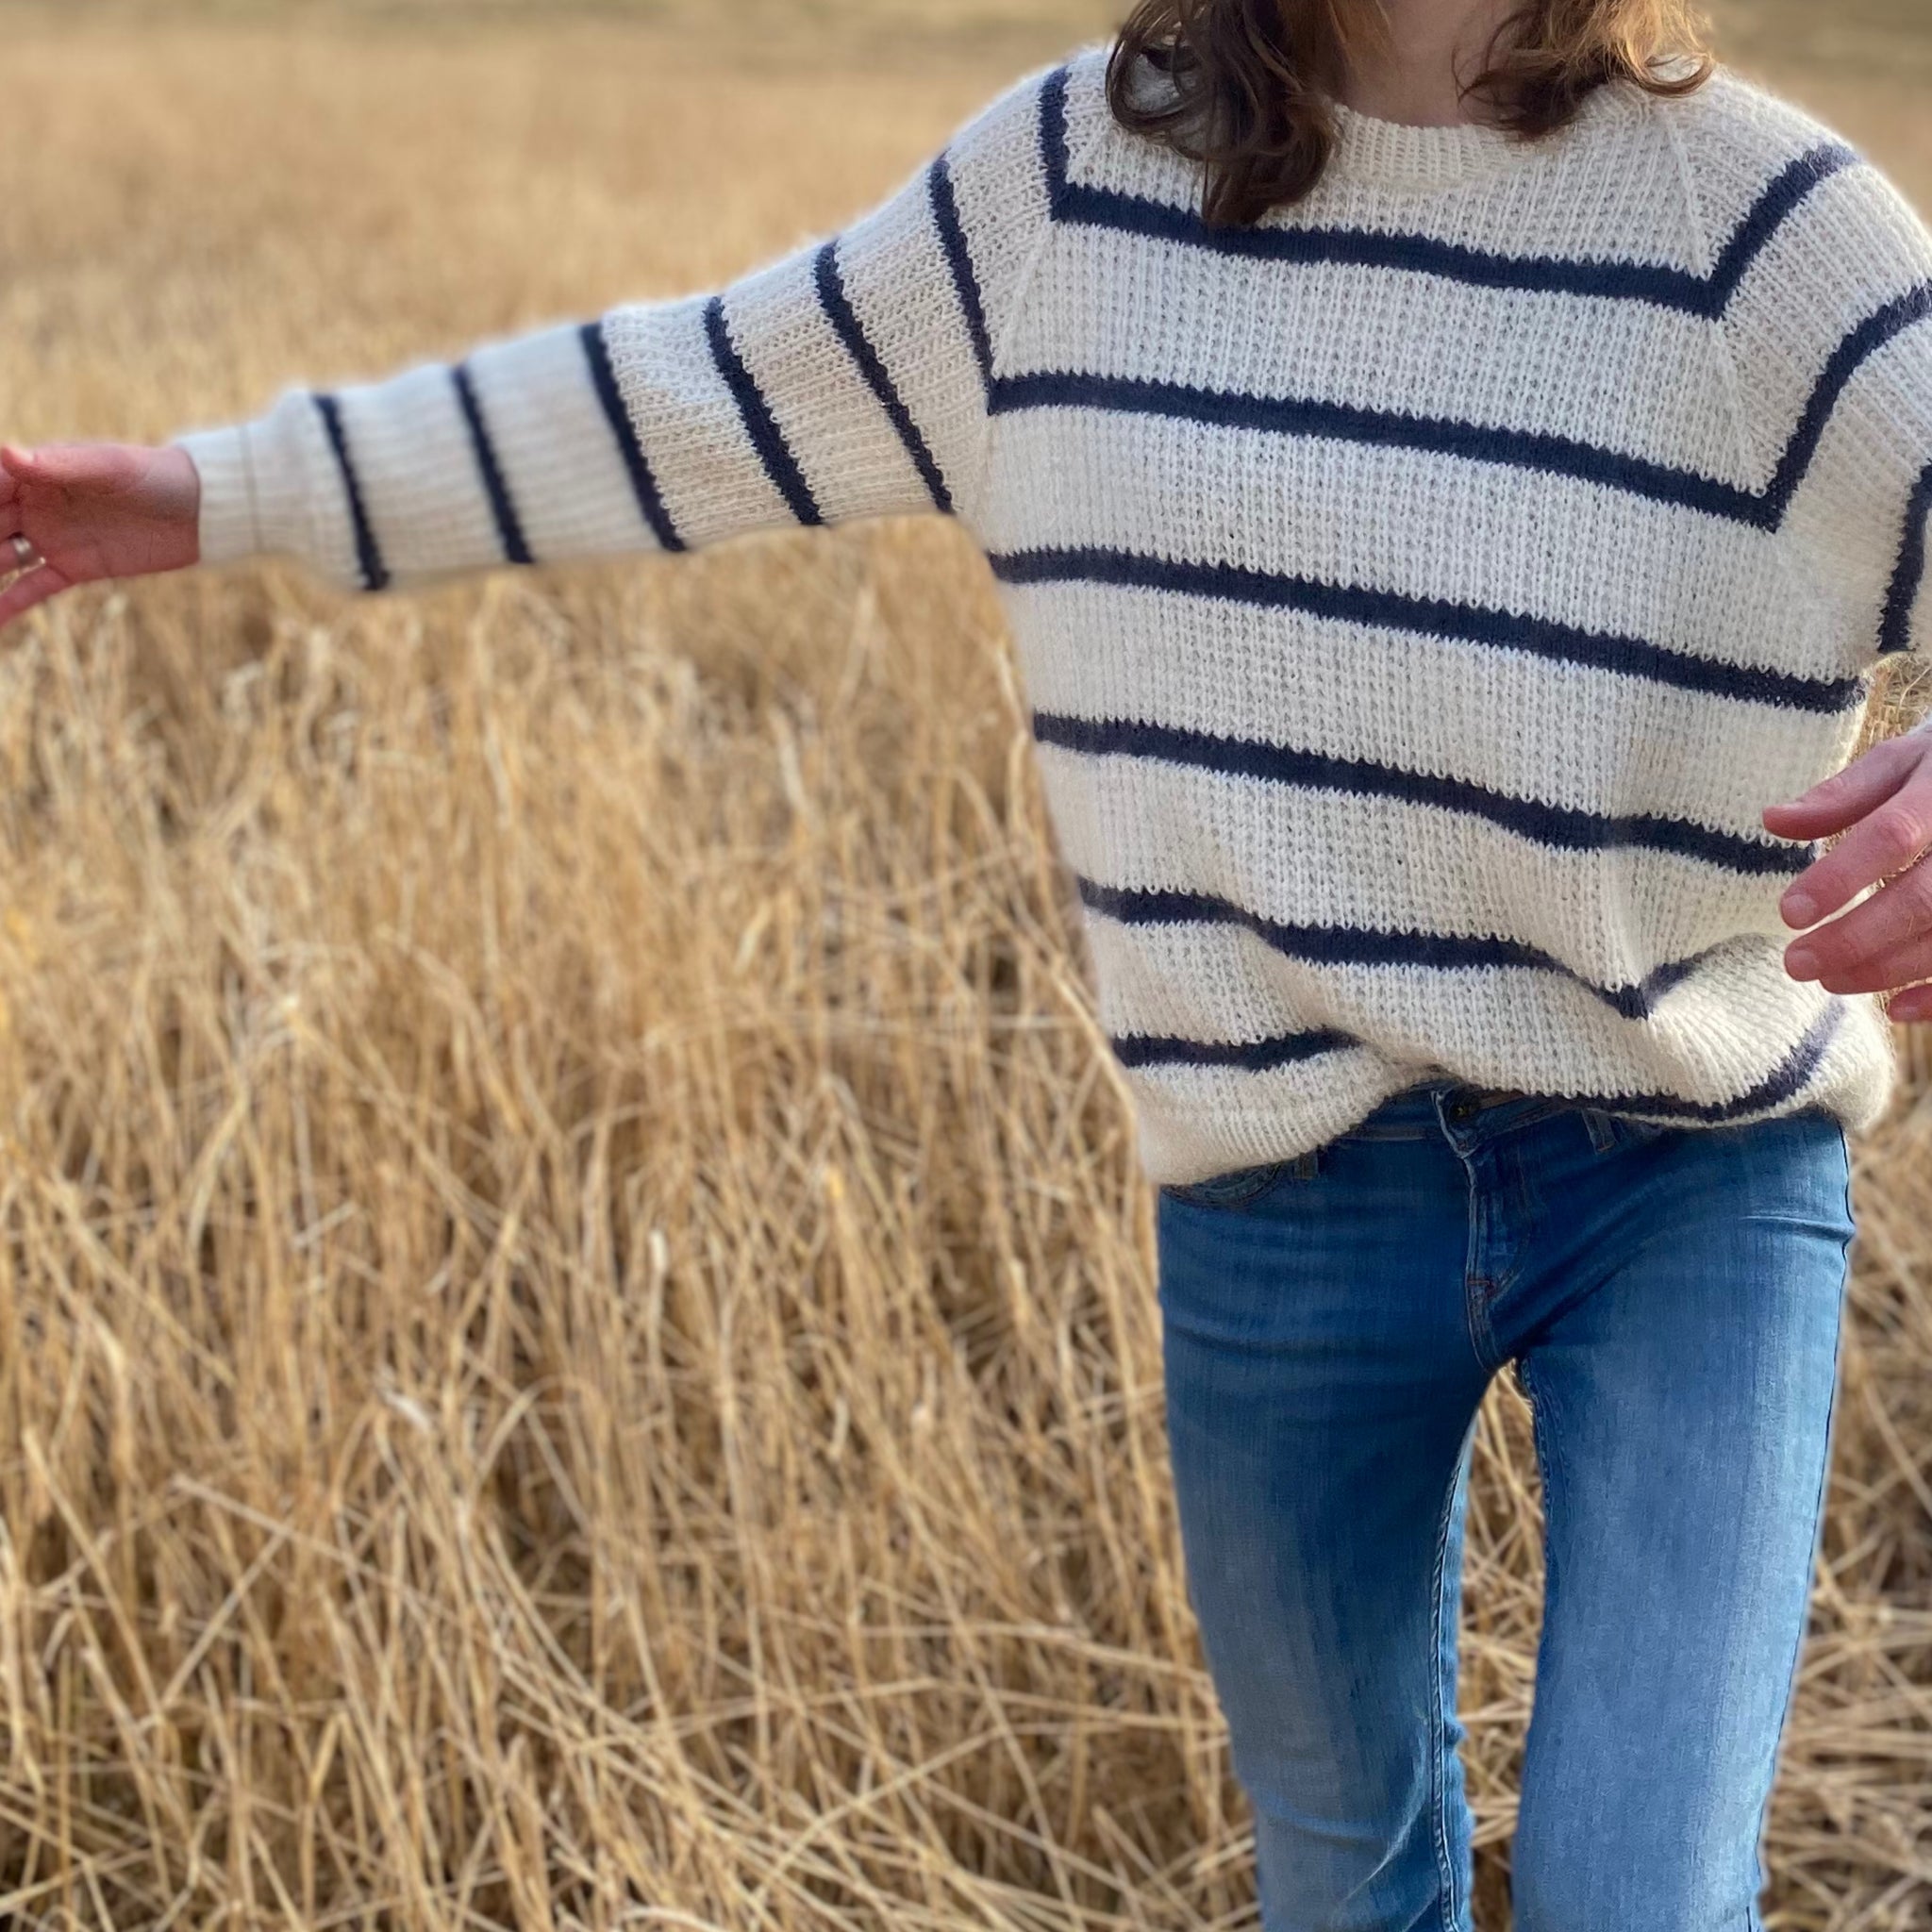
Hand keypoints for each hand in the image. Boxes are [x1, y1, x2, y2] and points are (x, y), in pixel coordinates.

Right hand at [0, 441, 200, 631]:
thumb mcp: (109, 468)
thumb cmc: (154, 475)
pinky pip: (33, 587)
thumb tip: (7, 453)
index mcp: (35, 473)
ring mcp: (51, 537)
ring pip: (0, 558)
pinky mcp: (74, 567)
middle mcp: (35, 505)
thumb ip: (59, 465)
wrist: (201, 509)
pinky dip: (8, 603)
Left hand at [1763, 722, 1931, 1023]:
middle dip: (1856, 938)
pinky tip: (1897, 1009)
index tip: (1789, 913)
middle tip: (1797, 964)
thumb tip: (1772, 820)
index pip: (1891, 836)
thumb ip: (1841, 795)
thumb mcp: (1900, 763)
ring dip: (1889, 968)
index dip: (1839, 877)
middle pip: (1922, 899)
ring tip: (1830, 981)